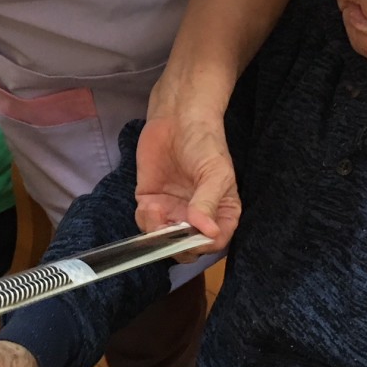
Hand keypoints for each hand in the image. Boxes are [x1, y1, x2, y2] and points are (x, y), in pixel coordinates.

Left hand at [134, 100, 240, 252]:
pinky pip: (145, 224)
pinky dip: (144, 220)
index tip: (193, 235)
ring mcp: (173, 212)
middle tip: (169, 226)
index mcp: (221, 213)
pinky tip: (148, 203)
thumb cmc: (205, 143)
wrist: (177, 118)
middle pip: (187, 248)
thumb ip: (208, 202)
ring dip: (156, 233)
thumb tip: (207, 231)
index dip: (203, 245)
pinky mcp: (151, 203)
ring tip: (156, 208)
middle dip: (176, 244)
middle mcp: (197, 218)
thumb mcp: (215, 172)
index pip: (215, 242)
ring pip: (163, 241)